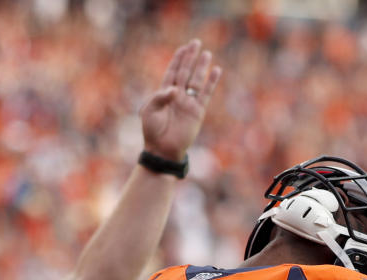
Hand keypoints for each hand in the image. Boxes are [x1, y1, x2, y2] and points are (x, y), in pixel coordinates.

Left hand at [140, 39, 221, 160]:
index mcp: (164, 94)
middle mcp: (177, 96)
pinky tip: (216, 70)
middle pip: (185, 72)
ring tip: (206, 53)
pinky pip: (206, 94)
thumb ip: (160, 98)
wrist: (162, 150)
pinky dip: (211, 82)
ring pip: (196, 81)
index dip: (177, 60)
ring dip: (201, 67)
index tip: (183, 48)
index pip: (172, 72)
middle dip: (190, 58)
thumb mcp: (150, 111)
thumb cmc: (152, 131)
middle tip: (196, 43)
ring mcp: (188, 103)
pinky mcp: (197, 111)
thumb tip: (175, 90)